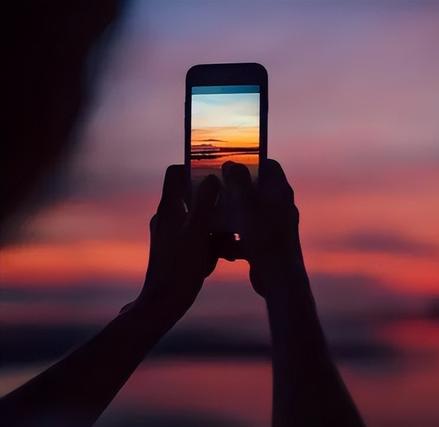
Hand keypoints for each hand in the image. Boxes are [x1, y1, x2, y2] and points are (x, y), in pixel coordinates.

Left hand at [130, 165, 220, 320]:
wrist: (164, 303)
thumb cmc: (179, 267)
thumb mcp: (197, 231)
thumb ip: (204, 202)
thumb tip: (212, 178)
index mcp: (169, 208)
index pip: (175, 173)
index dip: (194, 168)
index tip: (215, 174)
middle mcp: (168, 217)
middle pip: (192, 196)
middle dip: (215, 203)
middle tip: (232, 210)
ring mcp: (171, 234)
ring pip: (199, 219)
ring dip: (217, 227)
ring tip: (229, 241)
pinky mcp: (177, 250)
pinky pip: (199, 238)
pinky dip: (212, 244)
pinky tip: (222, 256)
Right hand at [221, 159, 302, 296]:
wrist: (279, 280)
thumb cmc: (265, 239)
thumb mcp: (246, 206)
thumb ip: (238, 182)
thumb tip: (231, 164)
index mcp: (280, 192)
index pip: (269, 165)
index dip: (250, 160)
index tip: (230, 160)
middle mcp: (279, 207)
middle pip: (254, 189)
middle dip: (233, 190)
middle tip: (213, 188)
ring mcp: (273, 226)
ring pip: (246, 214)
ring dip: (228, 216)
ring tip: (209, 217)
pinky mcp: (266, 245)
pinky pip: (245, 236)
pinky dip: (232, 240)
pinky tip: (219, 247)